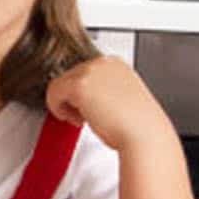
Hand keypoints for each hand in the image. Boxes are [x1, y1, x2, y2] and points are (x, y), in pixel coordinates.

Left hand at [45, 56, 174, 152]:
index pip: (84, 73)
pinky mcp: (79, 85)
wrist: (144, 135)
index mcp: (115, 63)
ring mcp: (91, 71)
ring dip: (67, 104)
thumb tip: (83, 96)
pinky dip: (58, 108)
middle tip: (85, 117)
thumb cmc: (136, 124)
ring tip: (83, 119)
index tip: (88, 108)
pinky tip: (76, 120)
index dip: (82, 94)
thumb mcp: (120, 96)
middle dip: (74, 99)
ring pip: (60, 84)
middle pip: (70, 76)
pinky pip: (53, 93)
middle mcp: (103, 62)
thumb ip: (101, 89)